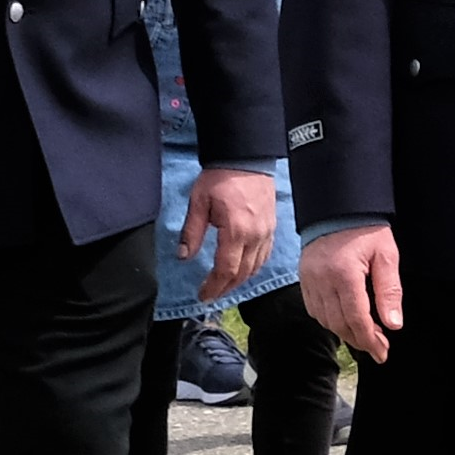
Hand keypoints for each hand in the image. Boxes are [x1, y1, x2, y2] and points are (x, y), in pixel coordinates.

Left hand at [180, 166, 278, 294]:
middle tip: (210, 295)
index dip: (214, 286)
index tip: (202, 296)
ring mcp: (267, 233)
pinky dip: (252, 268)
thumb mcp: (198, 202)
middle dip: (225, 288)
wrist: (246, 159)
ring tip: (222, 287)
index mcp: (236, 231)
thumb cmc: (219, 178)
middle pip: (242, 274)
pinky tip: (242, 270)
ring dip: (239, 281)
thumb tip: (183, 256)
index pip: (226, 269)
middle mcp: (255, 237)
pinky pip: (264, 257)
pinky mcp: (272, 229)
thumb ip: (191, 231)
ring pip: (255, 268)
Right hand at [305, 222, 405, 359]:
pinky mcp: (303, 277)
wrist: (336, 208)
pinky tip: (343, 320)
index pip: (357, 319)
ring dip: (344, 332)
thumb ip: (389, 291)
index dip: (370, 340)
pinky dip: (328, 320)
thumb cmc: (366, 230)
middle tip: (377, 348)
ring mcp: (309, 279)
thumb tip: (393, 324)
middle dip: (359, 340)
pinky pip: (313, 308)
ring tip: (363, 335)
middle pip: (339, 323)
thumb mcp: (386, 256)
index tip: (382, 353)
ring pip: (324, 320)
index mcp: (345, 274)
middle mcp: (322, 280)